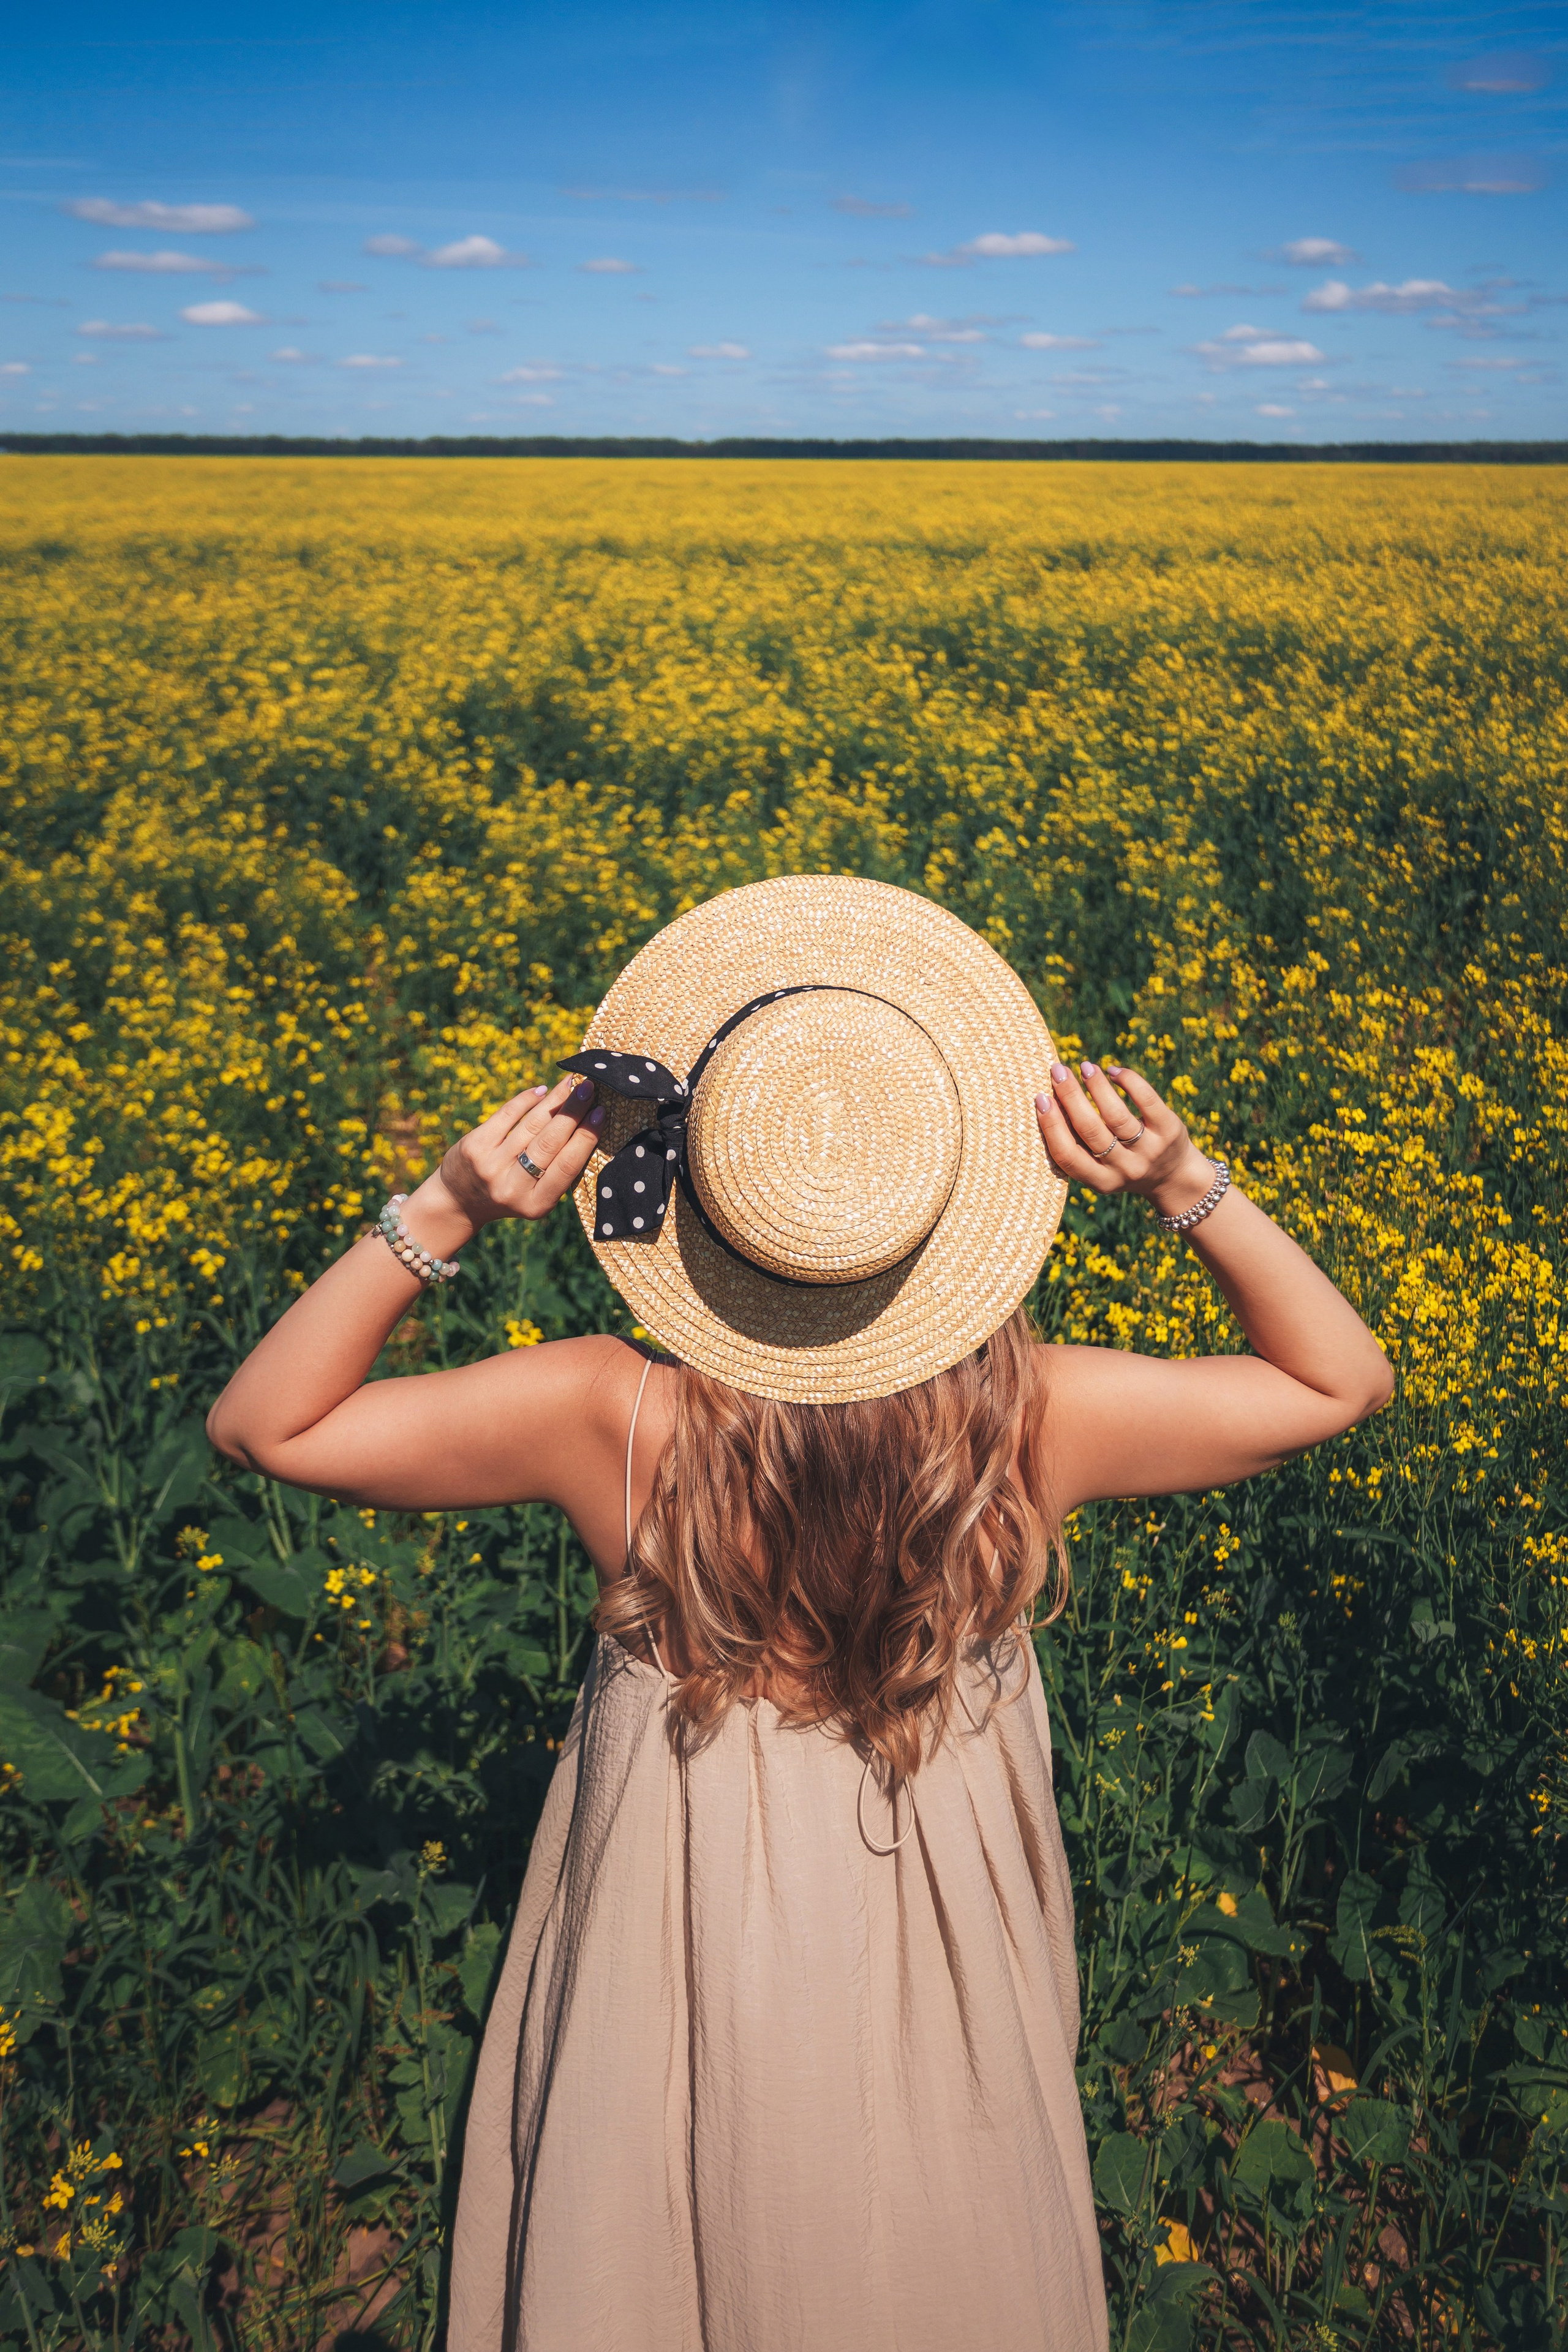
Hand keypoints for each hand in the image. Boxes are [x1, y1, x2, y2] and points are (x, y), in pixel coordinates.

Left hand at [405, 1074, 604, 1250]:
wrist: (458, 1201)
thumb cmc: (510, 1193)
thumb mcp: (535, 1196)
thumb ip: (558, 1171)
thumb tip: (587, 1124)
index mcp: (537, 1203)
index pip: (567, 1166)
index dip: (585, 1137)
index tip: (602, 1112)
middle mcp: (513, 1186)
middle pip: (550, 1142)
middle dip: (573, 1112)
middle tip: (591, 1087)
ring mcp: (491, 1165)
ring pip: (531, 1125)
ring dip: (555, 1100)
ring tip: (572, 1083)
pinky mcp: (475, 1146)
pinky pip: (506, 1115)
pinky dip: (526, 1100)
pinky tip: (543, 1090)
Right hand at [1035, 1060, 1216, 1219]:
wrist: (1175, 1177)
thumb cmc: (1124, 1163)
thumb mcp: (1101, 1167)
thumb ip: (1079, 1143)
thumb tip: (1050, 1099)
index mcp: (1100, 1181)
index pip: (1068, 1155)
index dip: (1051, 1126)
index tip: (1040, 1097)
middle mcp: (1124, 1169)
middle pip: (1091, 1130)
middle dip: (1070, 1097)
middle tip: (1057, 1071)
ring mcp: (1149, 1151)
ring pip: (1117, 1115)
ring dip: (1097, 1086)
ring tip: (1085, 1067)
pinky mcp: (1169, 1131)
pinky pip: (1146, 1100)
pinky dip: (1128, 1081)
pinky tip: (1113, 1071)